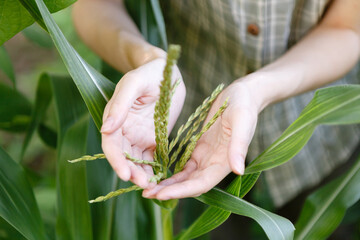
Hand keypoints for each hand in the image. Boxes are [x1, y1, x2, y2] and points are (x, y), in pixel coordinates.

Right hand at [101, 58, 185, 188]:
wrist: (167, 73)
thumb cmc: (148, 74)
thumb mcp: (133, 84)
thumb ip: (120, 105)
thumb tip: (105, 129)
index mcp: (115, 119)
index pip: (111, 144)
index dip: (116, 160)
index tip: (125, 174)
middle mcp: (125, 131)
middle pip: (124, 157)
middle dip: (131, 172)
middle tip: (143, 185)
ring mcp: (139, 136)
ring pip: (137, 161)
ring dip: (142, 174)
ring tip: (152, 186)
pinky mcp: (154, 139)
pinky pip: (152, 158)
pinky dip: (153, 169)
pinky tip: (159, 179)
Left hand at [143, 79, 263, 199]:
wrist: (242, 95)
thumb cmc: (244, 105)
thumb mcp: (242, 121)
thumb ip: (239, 146)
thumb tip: (238, 170)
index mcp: (225, 162)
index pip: (201, 184)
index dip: (182, 191)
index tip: (161, 194)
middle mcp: (214, 164)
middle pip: (190, 185)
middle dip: (169, 191)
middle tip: (146, 193)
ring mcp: (206, 157)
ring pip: (185, 178)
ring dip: (167, 184)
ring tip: (147, 187)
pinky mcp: (199, 148)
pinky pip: (183, 165)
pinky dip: (171, 172)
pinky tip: (156, 172)